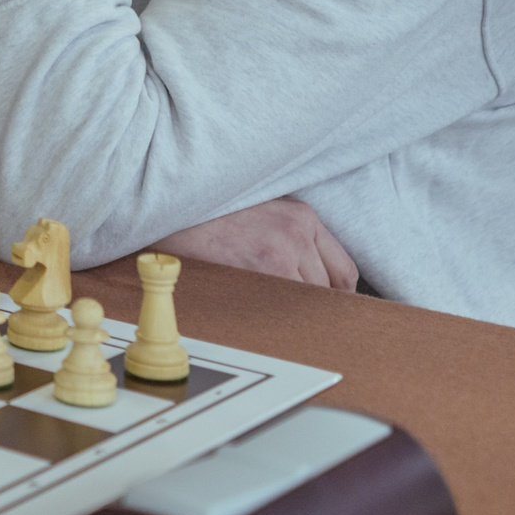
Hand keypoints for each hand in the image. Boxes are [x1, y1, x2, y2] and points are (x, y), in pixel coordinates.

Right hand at [152, 196, 357, 290]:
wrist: (170, 203)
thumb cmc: (208, 211)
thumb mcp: (260, 210)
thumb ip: (289, 234)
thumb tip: (306, 275)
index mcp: (302, 216)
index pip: (343, 268)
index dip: (335, 294)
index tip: (324, 304)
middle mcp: (298, 232)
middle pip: (328, 289)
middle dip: (310, 303)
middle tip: (288, 310)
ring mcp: (283, 251)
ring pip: (306, 299)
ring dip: (288, 308)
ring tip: (264, 305)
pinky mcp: (263, 269)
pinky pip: (284, 305)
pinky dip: (273, 312)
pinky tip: (253, 306)